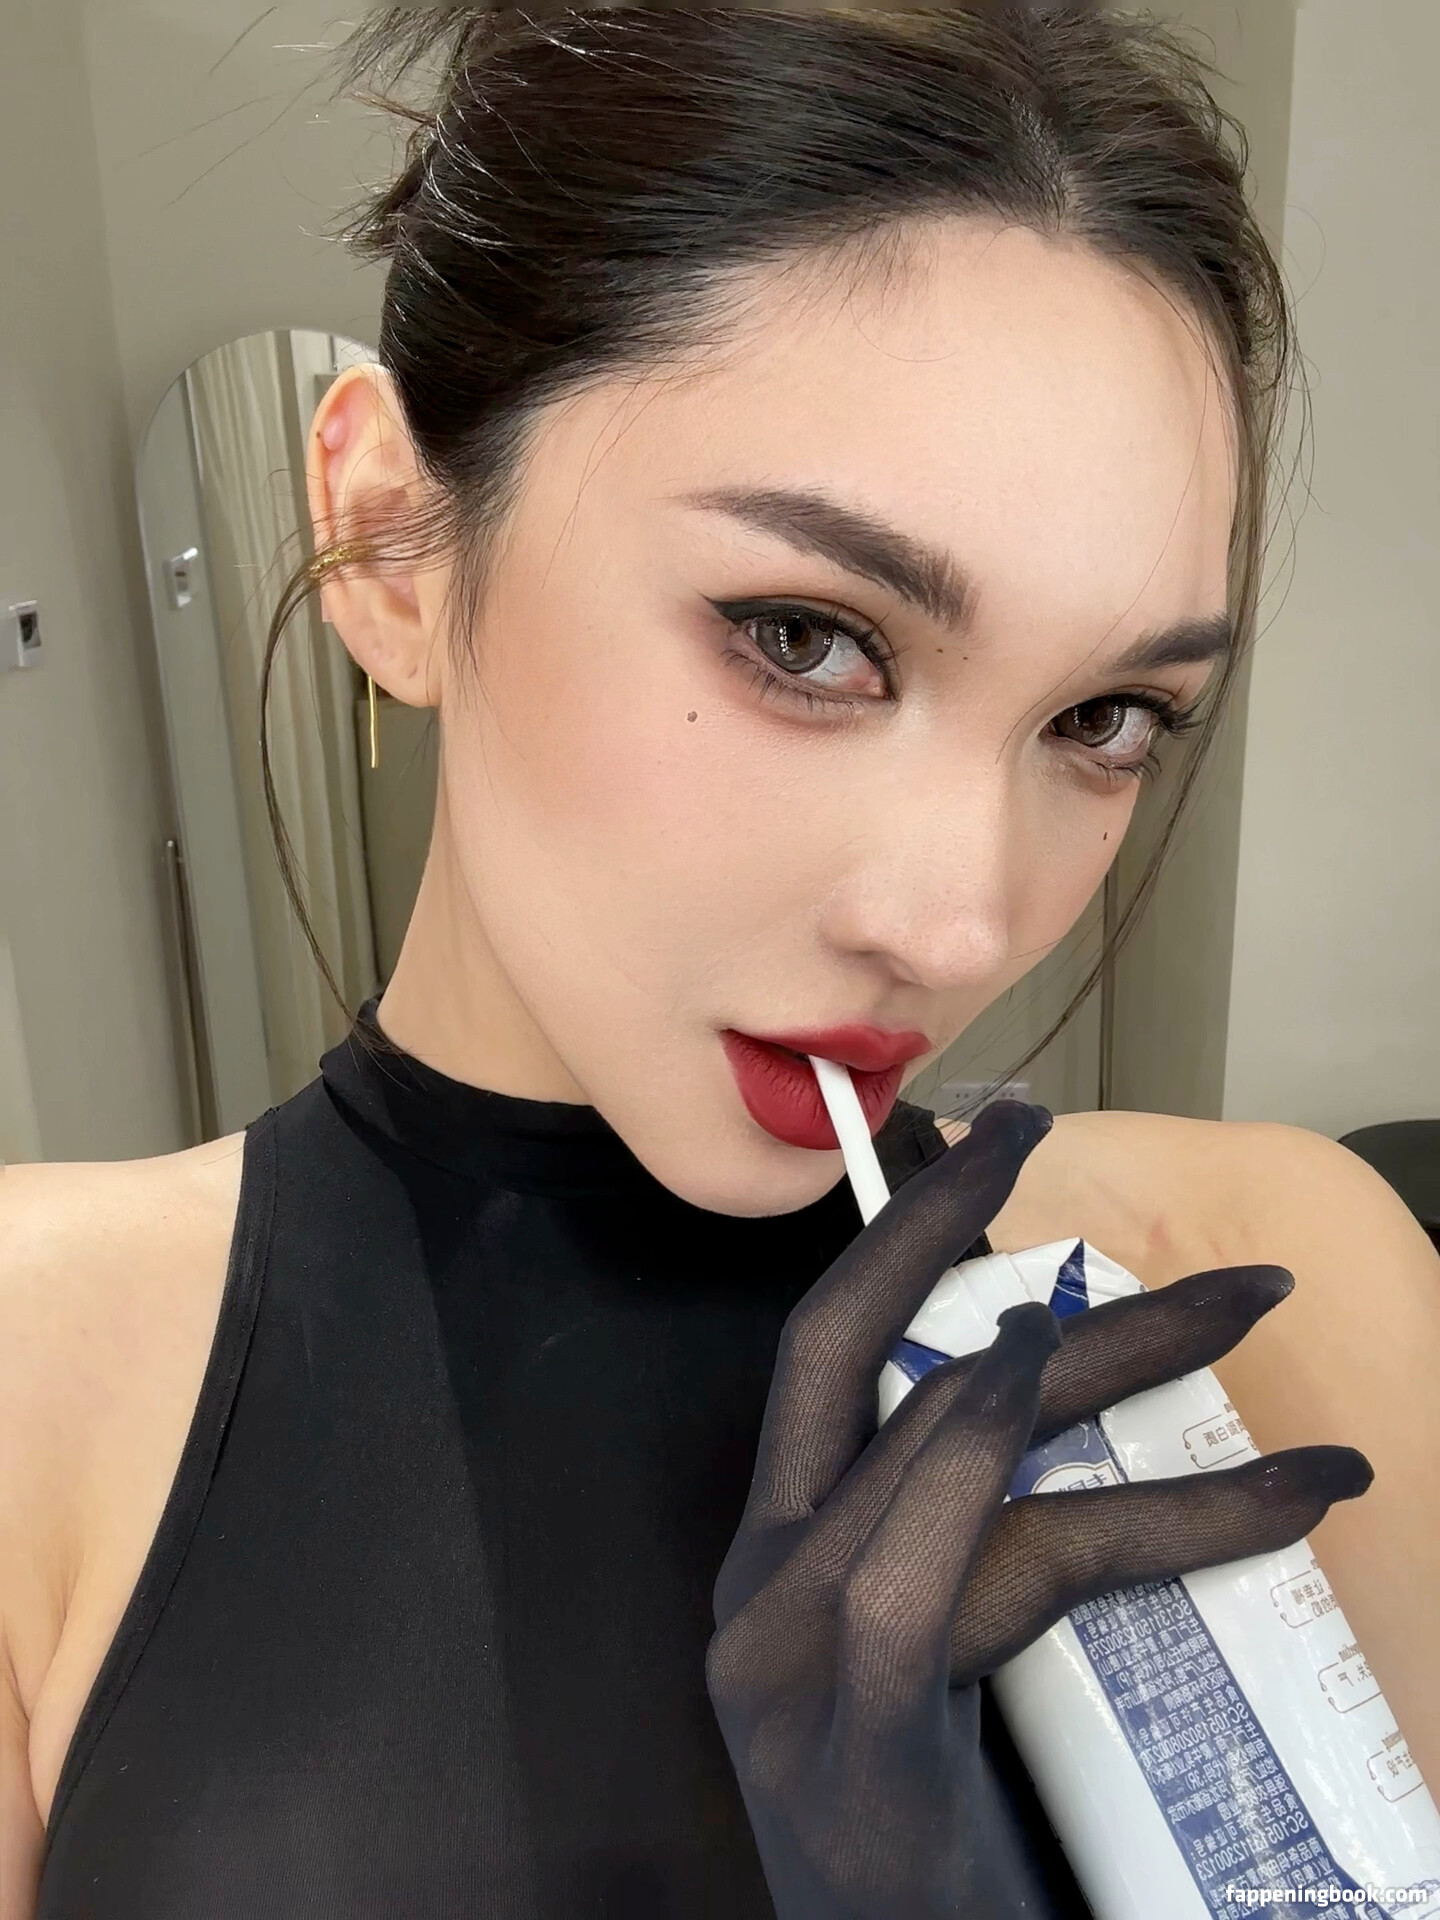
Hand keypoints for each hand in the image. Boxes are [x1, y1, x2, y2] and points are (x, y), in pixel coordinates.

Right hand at [707, 1100, 1372, 1918]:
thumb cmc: (919, 1831)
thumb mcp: (925, 1659)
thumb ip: (952, 1537)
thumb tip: (1049, 1400)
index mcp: (774, 1556)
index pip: (823, 1354)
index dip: (907, 1234)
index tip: (998, 1139)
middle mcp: (758, 1587)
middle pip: (868, 1365)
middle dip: (956, 1230)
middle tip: (1053, 1131)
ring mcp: (791, 1666)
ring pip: (957, 1457)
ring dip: (1120, 1364)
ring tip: (1246, 1310)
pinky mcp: (861, 1744)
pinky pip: (997, 1577)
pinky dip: (1143, 1510)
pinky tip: (1275, 1484)